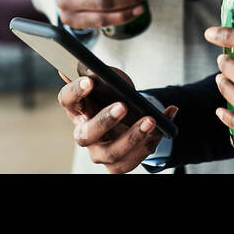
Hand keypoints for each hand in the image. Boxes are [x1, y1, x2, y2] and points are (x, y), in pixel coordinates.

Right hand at [56, 67, 177, 173]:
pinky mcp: (118, 164)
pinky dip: (153, 140)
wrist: (130, 115)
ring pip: (112, 153)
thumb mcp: (110, 81)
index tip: (90, 81)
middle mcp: (84, 133)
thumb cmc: (115, 95)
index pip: (67, 99)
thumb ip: (102, 75)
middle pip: (86, 134)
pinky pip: (134, 159)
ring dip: (133, 137)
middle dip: (105, 121)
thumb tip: (91, 69)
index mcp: (77, 109)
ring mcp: (99, 152)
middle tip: (123, 106)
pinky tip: (166, 120)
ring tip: (151, 119)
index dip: (75, 91)